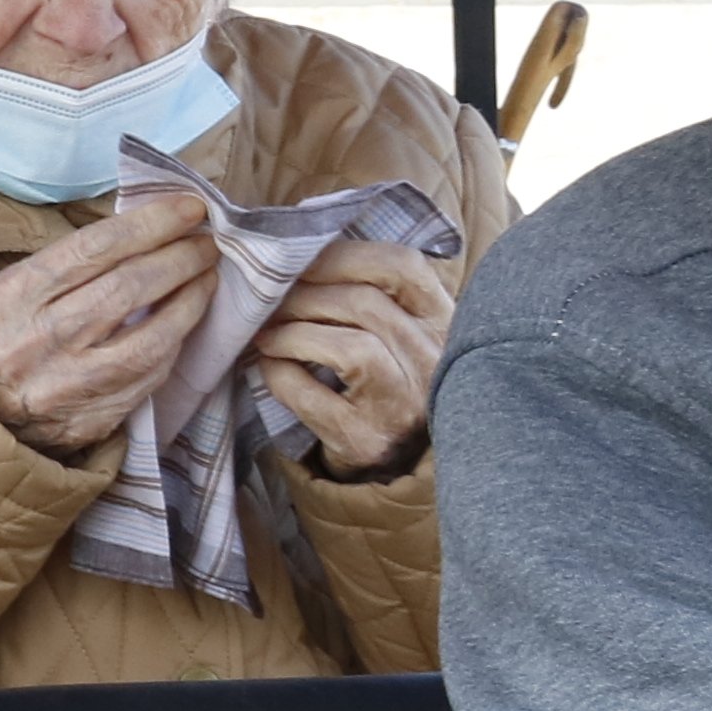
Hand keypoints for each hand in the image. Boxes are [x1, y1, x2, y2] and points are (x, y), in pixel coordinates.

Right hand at [0, 194, 216, 463]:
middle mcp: (39, 340)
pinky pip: (148, 377)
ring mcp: (67, 385)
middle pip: (128, 288)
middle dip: (180, 258)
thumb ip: (61, 267)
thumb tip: (139, 234)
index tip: (188, 209)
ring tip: (206, 278)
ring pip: (151, 338)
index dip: (151, 224)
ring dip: (191, 302)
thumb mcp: (3, 292)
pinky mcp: (90, 419)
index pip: (95, 249)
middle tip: (206, 243)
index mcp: (12, 297)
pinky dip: (173, 345)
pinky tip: (182, 325)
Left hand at [250, 231, 459, 478]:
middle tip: (270, 297)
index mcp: (444, 322)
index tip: (302, 257)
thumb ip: (370, 290)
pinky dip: (280, 373)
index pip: (404, 267)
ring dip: (292, 330)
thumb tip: (298, 250)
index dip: (345, 255)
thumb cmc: (385, 379)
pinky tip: (270, 365)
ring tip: (267, 331)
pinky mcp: (367, 440)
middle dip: (305, 294)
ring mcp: (406, 405)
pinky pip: (313, 394)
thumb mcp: (397, 329)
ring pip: (349, 347)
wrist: (393, 460)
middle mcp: (434, 362)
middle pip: (366, 304)